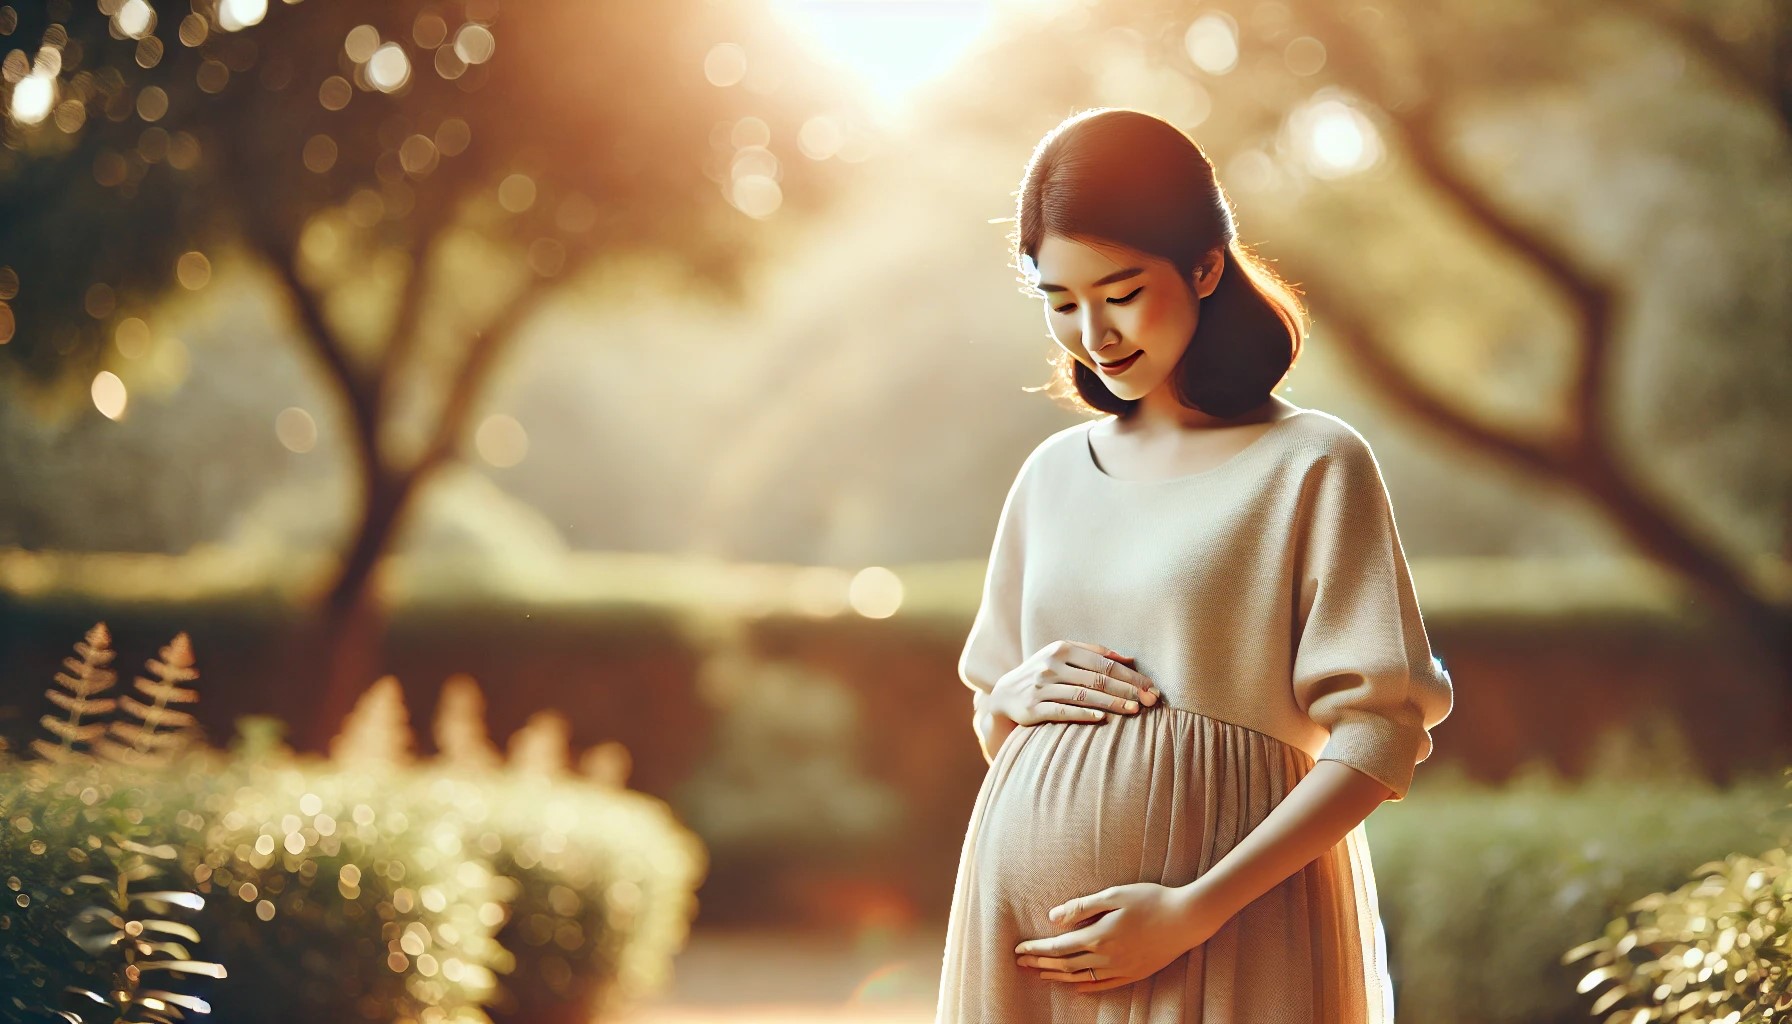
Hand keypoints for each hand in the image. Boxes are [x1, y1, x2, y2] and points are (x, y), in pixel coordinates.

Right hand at [986, 640, 1159, 727]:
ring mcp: (1041, 686)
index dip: (1130, 675)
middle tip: (1150, 701)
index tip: (1151, 687)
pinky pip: (1063, 711)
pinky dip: (1083, 714)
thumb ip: (1093, 653)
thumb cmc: (1043, 673)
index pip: (1104, 662)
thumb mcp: (1062, 656)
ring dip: (1112, 703)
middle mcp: (1051, 665)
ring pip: (1083, 694)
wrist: (1005, 694)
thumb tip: (1128, 659)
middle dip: (1127, 690)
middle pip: (1097, 678)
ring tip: (1134, 710)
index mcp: (1061, 648)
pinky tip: (1102, 719)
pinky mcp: (1033, 707)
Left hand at [1013, 882, 1229, 992]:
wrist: (1187, 919)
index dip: (1036, 950)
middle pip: (1065, 965)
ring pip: (1081, 978)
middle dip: (1040, 964)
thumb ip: (1082, 907)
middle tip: (1020, 963)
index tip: (1018, 950)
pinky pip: (1104, 986)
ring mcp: (1121, 969)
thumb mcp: (1114, 895)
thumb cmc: (1151, 900)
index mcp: (1098, 936)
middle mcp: (1106, 957)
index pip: (1057, 947)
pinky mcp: (1134, 974)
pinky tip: (1076, 987)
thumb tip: (1053, 918)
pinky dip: (1086, 987)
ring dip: (1057, 977)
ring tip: (1040, 974)